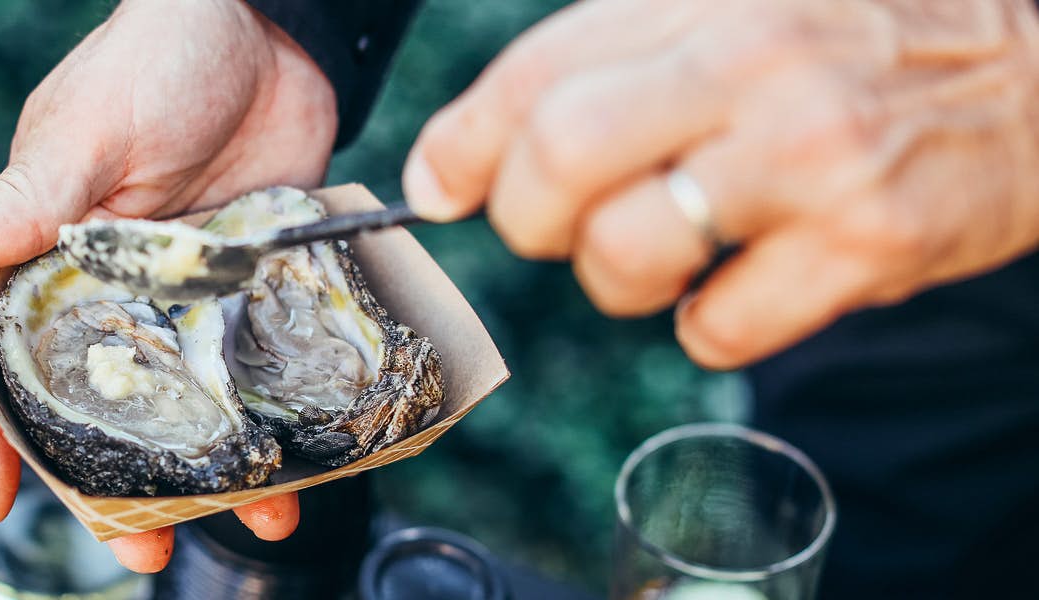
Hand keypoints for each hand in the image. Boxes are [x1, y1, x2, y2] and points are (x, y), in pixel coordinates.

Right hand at [0, 0, 334, 572]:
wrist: (271, 30)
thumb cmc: (155, 63)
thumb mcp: (84, 134)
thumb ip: (19, 197)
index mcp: (41, 261)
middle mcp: (107, 295)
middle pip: (94, 411)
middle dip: (107, 489)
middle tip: (136, 554)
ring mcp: (183, 302)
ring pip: (182, 409)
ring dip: (203, 475)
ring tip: (237, 529)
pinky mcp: (251, 296)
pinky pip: (255, 374)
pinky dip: (277, 424)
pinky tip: (304, 469)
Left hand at [404, 0, 1038, 368]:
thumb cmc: (869, 32)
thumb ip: (616, 50)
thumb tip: (465, 150)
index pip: (535, 74)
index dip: (463, 145)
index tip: (439, 186)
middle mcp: (752, 66)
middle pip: (558, 162)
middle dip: (527, 217)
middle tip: (555, 224)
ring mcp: (811, 157)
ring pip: (624, 255)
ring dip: (614, 277)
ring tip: (660, 251)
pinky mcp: (867, 244)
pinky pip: (717, 328)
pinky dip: (705, 325)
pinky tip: (743, 282)